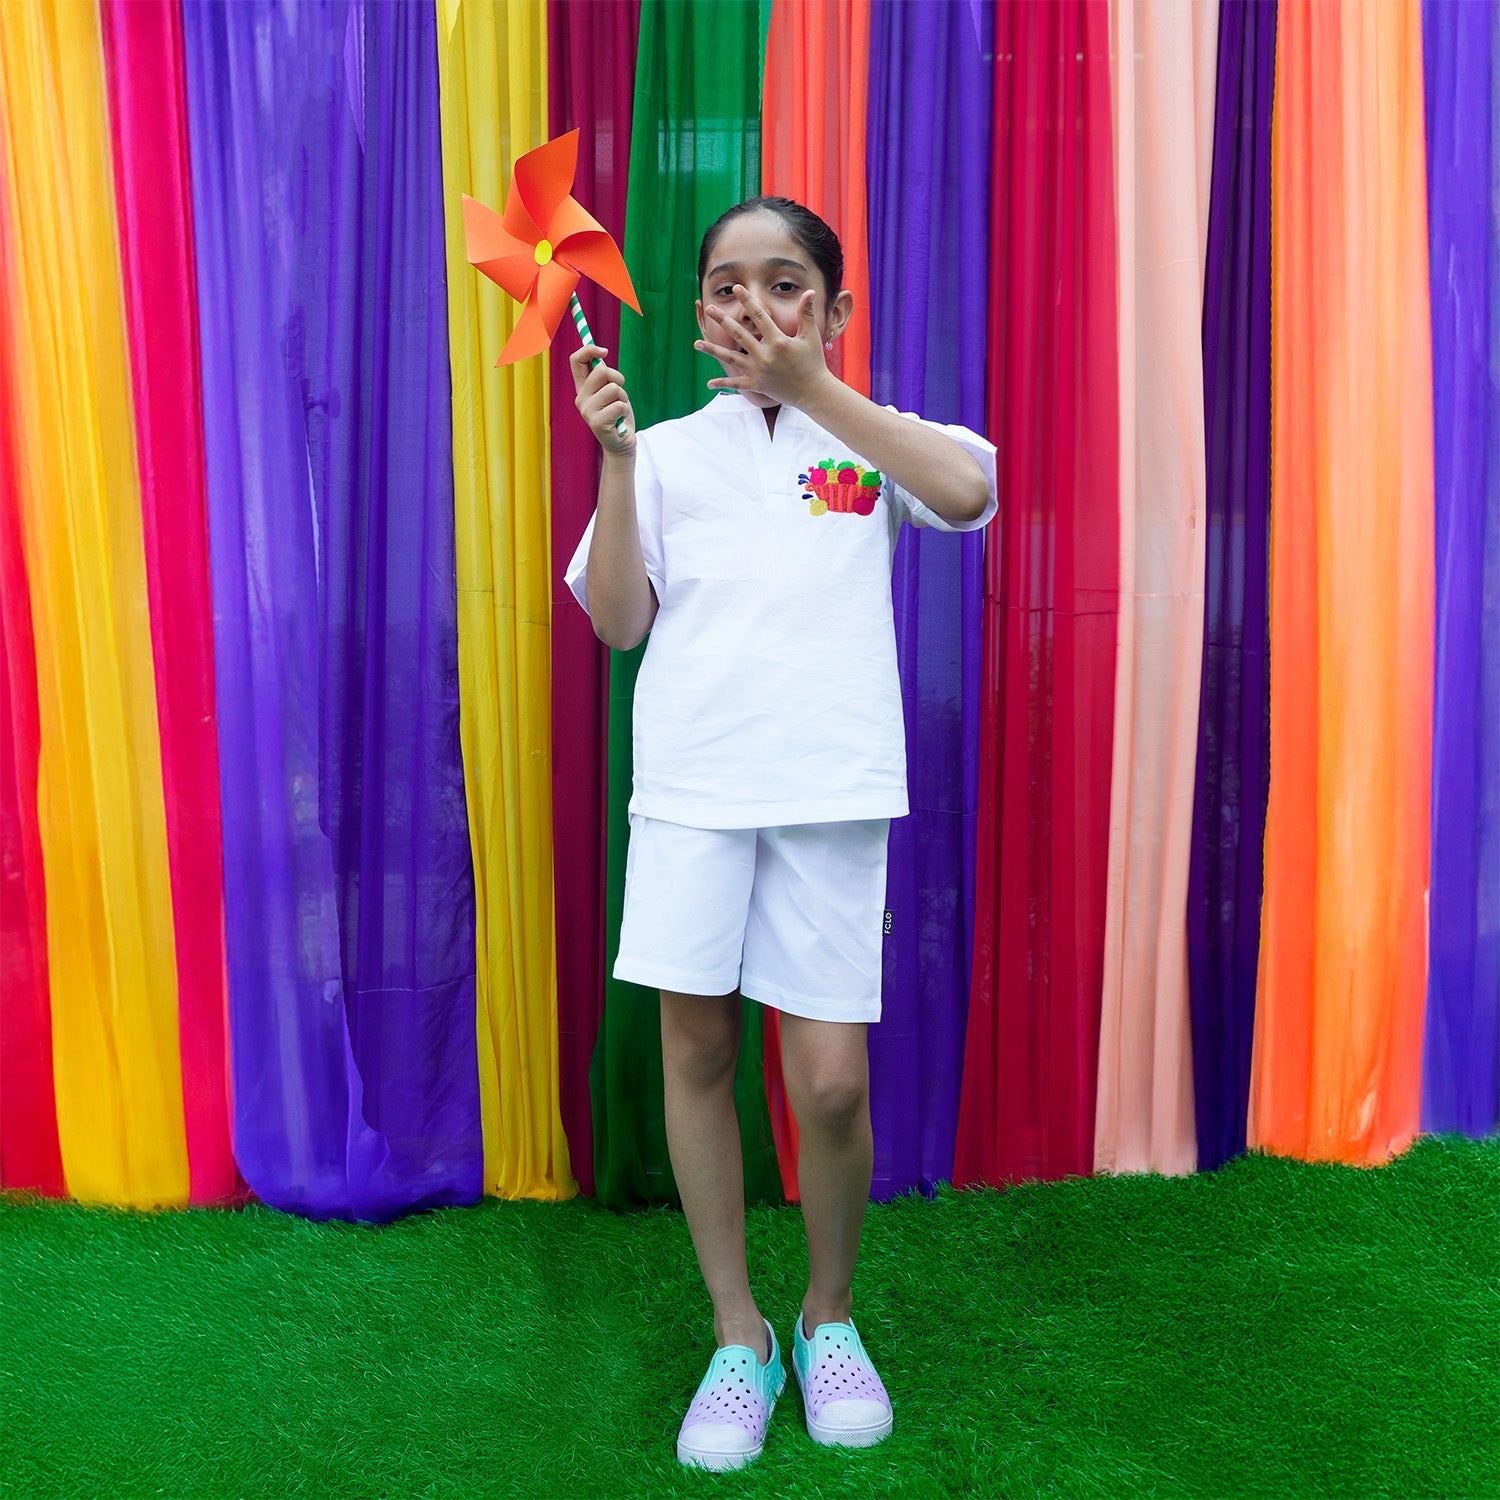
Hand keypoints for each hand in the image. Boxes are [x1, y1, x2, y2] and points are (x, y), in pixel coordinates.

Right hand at [570, 343, 634, 457]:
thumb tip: (599, 354)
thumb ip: (604, 376)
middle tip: (619, 394)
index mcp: (582, 388)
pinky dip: (625, 411)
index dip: (589, 350)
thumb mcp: (611, 391)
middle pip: (601, 372)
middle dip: (617, 378)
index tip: (604, 351)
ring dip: (623, 398)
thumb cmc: (618, 415)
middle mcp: (580, 399)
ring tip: (619, 410)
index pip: (576, 361)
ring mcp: (587, 412)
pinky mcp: (597, 423)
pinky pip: (619, 405)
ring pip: (613, 388)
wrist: (622, 444)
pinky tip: (619, 421)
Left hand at [695, 287, 833, 408]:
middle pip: (739, 334)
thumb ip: (806, 313)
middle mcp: (765, 355)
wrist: (813, 392)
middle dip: (723, 320)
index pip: (759, 316)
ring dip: (712, 350)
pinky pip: (736, 384)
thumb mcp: (811, 336)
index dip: (748, 301)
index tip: (737, 289)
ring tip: (697, 343)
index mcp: (778, 341)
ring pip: (731, 358)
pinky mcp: (756, 385)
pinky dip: (723, 383)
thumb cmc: (813, 362)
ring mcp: (758, 371)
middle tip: (709, 309)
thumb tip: (809, 291)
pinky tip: (708, 383)